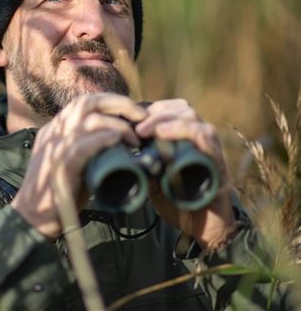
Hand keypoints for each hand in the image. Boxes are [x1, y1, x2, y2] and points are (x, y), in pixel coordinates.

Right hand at [11, 93, 146, 238]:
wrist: (32, 218)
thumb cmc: (58, 192)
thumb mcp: (70, 160)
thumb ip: (86, 146)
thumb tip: (117, 138)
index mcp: (55, 129)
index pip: (84, 102)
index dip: (111, 102)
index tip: (133, 113)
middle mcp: (53, 132)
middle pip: (86, 102)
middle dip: (119, 104)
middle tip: (142, 116)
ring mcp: (55, 148)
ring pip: (88, 120)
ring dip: (118, 126)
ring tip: (134, 140)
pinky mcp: (60, 167)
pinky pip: (83, 145)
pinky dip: (103, 139)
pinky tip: (118, 142)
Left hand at [134, 99, 235, 249]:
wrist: (202, 227)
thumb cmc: (177, 200)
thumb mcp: (153, 176)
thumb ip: (143, 159)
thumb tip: (118, 146)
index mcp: (185, 136)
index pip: (169, 109)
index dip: (148, 110)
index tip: (127, 119)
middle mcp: (199, 135)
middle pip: (180, 107)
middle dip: (154, 112)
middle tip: (135, 126)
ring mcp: (210, 145)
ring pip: (190, 116)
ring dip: (164, 118)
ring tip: (144, 130)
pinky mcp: (217, 158)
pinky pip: (203, 135)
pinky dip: (182, 130)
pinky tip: (163, 134)